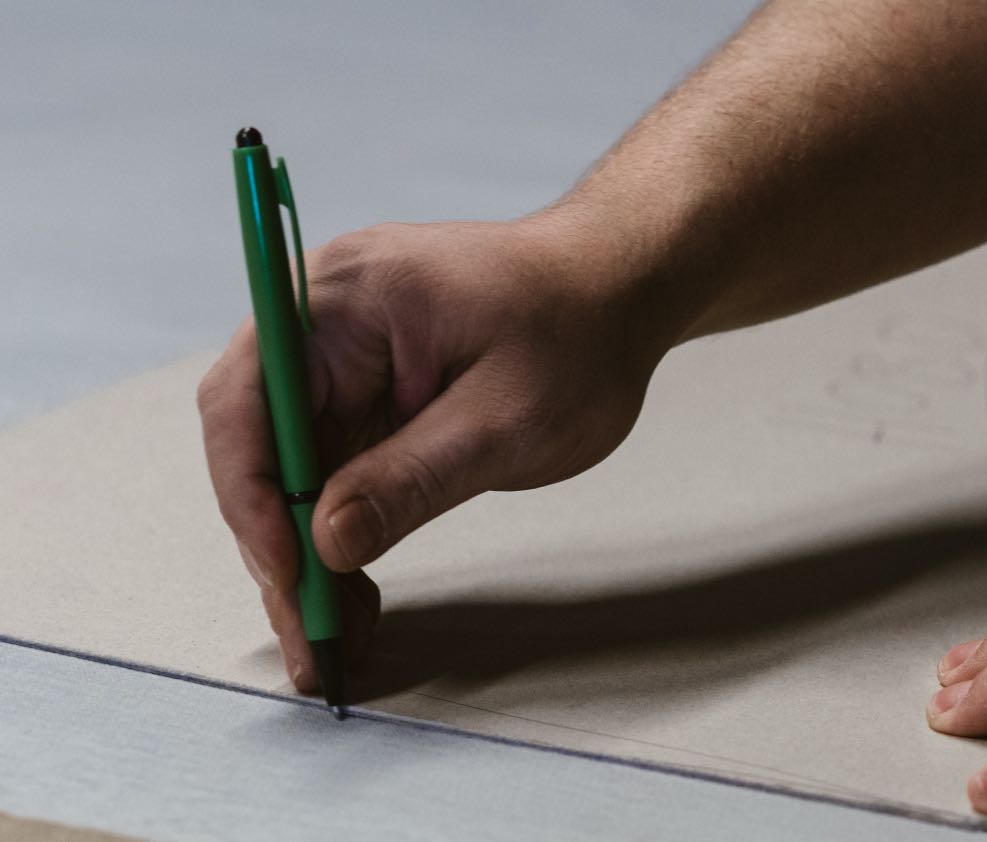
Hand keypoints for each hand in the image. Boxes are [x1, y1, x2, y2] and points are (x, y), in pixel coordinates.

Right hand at [198, 217, 663, 691]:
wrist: (621, 290)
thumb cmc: (580, 330)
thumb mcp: (506, 418)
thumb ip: (413, 478)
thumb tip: (326, 542)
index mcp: (342, 299)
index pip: (247, 400)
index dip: (254, 495)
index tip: (290, 571)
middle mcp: (322, 324)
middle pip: (260, 446)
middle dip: (278, 545)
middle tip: (309, 637)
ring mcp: (342, 361)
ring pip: (292, 472)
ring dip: (307, 554)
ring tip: (333, 639)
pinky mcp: (367, 395)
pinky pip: (332, 471)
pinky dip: (341, 532)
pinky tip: (353, 597)